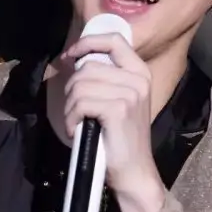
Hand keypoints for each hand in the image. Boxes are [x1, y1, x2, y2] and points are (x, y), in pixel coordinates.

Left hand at [62, 34, 165, 211]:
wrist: (133, 171)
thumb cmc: (120, 137)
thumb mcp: (119, 100)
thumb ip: (105, 77)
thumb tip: (75, 59)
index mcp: (140, 72)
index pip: (113, 40)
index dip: (88, 42)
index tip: (71, 55)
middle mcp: (138, 79)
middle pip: (88, 66)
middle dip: (72, 89)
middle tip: (77, 111)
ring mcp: (130, 94)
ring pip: (80, 85)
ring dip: (70, 107)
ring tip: (79, 123)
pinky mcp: (118, 109)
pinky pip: (80, 103)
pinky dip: (71, 119)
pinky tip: (78, 130)